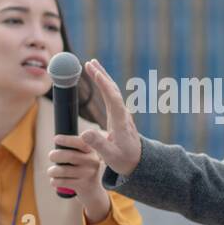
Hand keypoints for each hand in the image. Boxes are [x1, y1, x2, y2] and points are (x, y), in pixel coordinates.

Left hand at [48, 135, 110, 222]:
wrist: (93, 192)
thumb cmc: (82, 170)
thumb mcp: (83, 158)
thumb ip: (73, 150)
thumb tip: (56, 143)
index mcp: (91, 151)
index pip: (81, 143)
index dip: (67, 140)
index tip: (56, 139)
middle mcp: (92, 161)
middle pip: (69, 156)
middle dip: (55, 155)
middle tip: (51, 156)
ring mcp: (88, 174)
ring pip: (63, 170)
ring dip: (52, 170)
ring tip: (51, 171)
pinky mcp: (83, 186)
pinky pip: (62, 181)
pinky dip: (54, 181)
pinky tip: (55, 181)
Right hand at [79, 59, 142, 177]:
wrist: (138, 162)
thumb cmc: (124, 160)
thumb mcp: (110, 156)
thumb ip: (98, 144)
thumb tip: (84, 133)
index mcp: (120, 122)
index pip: (113, 99)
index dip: (105, 86)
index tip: (95, 73)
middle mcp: (122, 114)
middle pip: (113, 90)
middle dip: (101, 75)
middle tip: (89, 62)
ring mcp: (121, 113)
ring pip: (112, 90)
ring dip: (102, 76)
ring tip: (91, 64)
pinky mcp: (118, 114)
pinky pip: (111, 94)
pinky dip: (104, 83)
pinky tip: (98, 77)